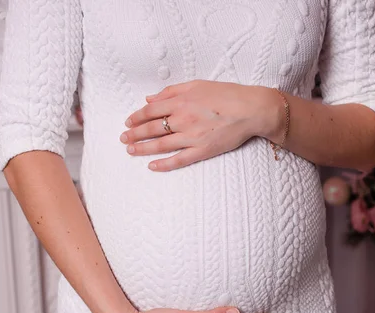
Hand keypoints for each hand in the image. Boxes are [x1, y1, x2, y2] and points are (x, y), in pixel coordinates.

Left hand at [121, 80, 284, 171]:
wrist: (251, 109)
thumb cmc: (227, 94)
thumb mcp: (197, 84)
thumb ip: (172, 91)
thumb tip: (150, 98)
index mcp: (180, 101)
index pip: (150, 110)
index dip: (136, 117)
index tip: (128, 121)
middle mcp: (182, 119)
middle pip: (151, 128)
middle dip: (134, 134)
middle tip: (123, 138)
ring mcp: (191, 136)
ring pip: (160, 145)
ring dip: (142, 148)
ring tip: (130, 151)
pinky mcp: (202, 150)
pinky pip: (178, 160)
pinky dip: (163, 164)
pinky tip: (152, 166)